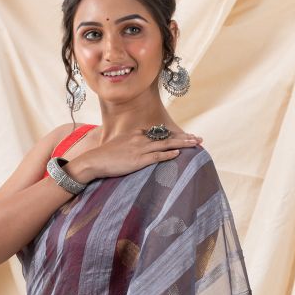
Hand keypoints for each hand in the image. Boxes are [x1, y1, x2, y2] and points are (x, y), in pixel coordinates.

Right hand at [69, 129, 201, 183]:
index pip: (160, 134)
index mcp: (137, 135)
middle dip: (185, 138)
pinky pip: (156, 156)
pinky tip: (178, 154)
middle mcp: (140, 139)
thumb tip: (140, 150)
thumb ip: (132, 145)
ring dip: (182, 144)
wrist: (95, 161)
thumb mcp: (120, 146)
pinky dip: (168, 154)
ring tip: (195, 144)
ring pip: (165, 144)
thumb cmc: (105, 156)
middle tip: (199, 138)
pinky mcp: (138, 160)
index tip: (187, 136)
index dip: (175, 135)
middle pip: (167, 137)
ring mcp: (140, 149)